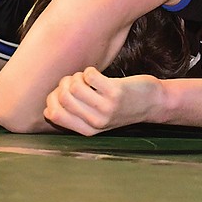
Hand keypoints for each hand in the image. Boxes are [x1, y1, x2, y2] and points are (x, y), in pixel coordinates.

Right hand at [43, 66, 160, 134]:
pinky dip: (90, 71)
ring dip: (77, 76)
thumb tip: (48, 106)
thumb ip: (76, 115)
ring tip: (87, 77)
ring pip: (74, 86)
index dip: (52, 98)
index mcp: (87, 130)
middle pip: (62, 97)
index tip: (63, 91)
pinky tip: (97, 74)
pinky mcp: (115, 93)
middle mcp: (96, 122)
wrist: (153, 104)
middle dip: (64, 83)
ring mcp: (106, 108)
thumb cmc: (122, 107)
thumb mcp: (98, 119)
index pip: (53, 114)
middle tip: (76, 80)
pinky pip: (90, 75)